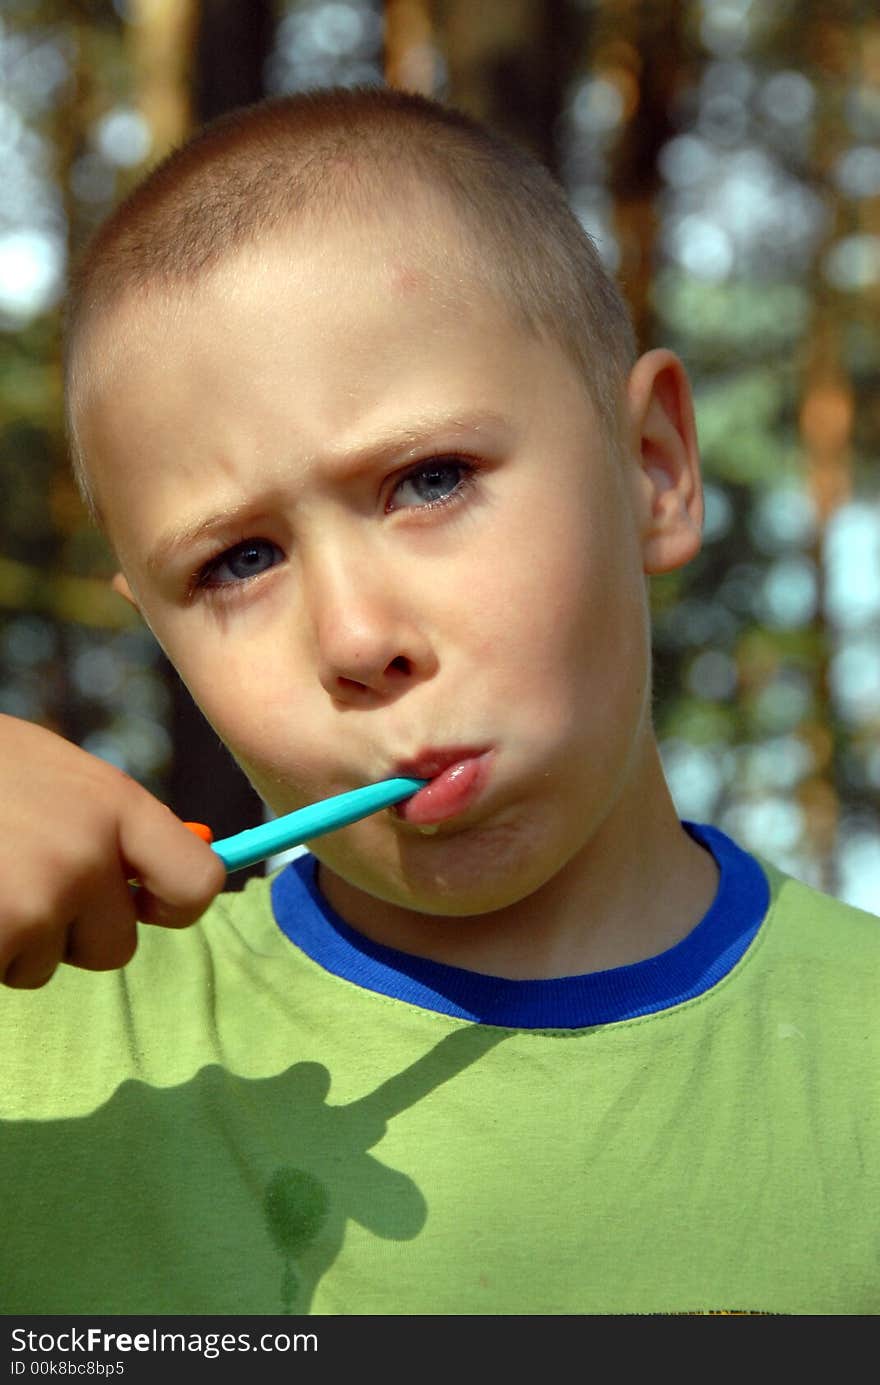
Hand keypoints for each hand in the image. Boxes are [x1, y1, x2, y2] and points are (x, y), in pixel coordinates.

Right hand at [0, 714, 225, 988]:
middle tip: (16, 880)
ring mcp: (36, 903)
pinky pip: (0, 970)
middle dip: (69, 931)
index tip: (146, 905)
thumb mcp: (52, 772)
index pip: (196, 882)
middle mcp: (86, 855)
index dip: (173, 904)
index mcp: (114, 804)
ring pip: (44, 966)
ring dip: (12, 938)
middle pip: (116, 946)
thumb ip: (106, 823)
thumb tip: (167, 876)